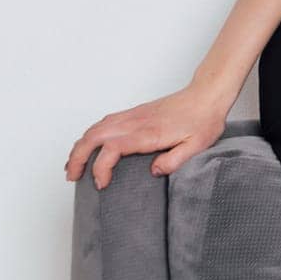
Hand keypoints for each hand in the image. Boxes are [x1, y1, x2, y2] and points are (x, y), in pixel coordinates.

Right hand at [64, 85, 229, 189]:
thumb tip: (153, 172)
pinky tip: (90, 145)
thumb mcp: (197, 145)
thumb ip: (175, 160)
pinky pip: (105, 122)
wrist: (207, 95)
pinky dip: (90, 135)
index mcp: (149, 133)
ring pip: (96, 128)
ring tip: (75, 165)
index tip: (101, 184)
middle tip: (72, 177)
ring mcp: (134, 116)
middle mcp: (136, 122)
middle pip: (93, 136)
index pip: (112, 149)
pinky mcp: (135, 112)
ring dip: (80, 146)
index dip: (100, 168)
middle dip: (77, 157)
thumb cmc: (204, 119)